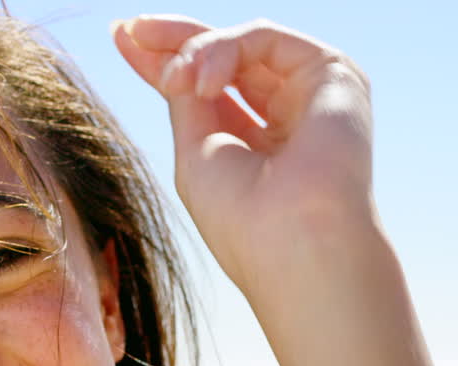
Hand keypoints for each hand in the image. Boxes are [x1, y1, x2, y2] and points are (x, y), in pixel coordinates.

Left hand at [112, 15, 380, 294]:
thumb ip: (186, 98)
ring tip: (174, 82)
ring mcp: (312, 97)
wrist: (295, 245)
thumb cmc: (242, 219)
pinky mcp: (335, 76)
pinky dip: (224, 51)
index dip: (166, 61)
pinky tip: (203, 83)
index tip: (122, 36)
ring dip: (196, 53)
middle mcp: (287, 119)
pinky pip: (264, 39)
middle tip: (131, 28)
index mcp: (255, 147)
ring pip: (243, 45)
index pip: (208, 90)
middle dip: (175, 40)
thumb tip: (164, 56)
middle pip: (226, 59)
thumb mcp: (196, 151)